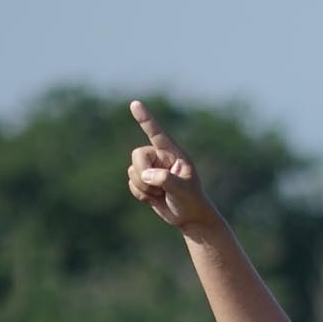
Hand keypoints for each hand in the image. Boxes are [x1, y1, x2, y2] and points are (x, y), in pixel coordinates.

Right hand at [126, 99, 211, 231]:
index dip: (145, 119)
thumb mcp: (182, 190)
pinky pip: (131, 183)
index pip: (157, 133)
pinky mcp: (144, 181)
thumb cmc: (191, 201)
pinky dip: (140, 194)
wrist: (189, 218)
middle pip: (137, 155)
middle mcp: (160, 157)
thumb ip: (165, 179)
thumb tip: (146, 174)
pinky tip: (155, 199)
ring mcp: (151, 169)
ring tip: (161, 195)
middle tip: (158, 188)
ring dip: (144, 188)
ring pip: (132, 171)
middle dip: (143, 173)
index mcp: (173, 154)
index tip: (135, 104)